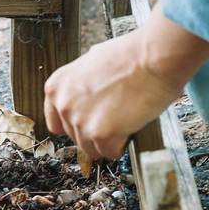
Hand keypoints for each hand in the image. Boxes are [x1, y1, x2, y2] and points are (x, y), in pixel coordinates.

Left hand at [44, 5, 208, 158]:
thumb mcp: (90, 63)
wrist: (152, 59)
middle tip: (113, 117)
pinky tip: (129, 129)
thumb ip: (80, 85)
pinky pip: (109, 152)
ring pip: (91, 149)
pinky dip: (120, 146)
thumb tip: (85, 96)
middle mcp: (64, 105)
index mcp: (57, 87)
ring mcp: (81, 121)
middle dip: (94, 132)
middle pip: (75, 138)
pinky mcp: (101, 133)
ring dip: (107, 141)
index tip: (87, 125)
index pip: (55, 123)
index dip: (75, 125)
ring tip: (123, 122)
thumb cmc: (129, 57)